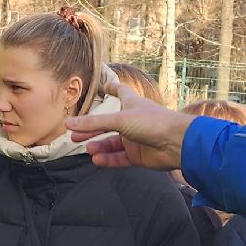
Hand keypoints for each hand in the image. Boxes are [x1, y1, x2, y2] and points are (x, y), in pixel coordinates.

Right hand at [66, 86, 193, 170]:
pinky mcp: (138, 156)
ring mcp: (135, 139)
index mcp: (131, 104)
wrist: (176, 143)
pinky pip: (119, 158)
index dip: (111, 88)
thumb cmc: (152, 122)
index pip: (119, 92)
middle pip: (107, 124)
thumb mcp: (119, 120)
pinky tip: (96, 159)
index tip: (103, 86)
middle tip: (74, 135)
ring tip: (88, 149)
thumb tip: (69, 124)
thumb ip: (93, 123)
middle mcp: (132, 121)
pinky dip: (108, 159)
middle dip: (91, 129)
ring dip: (99, 146)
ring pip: (112, 143)